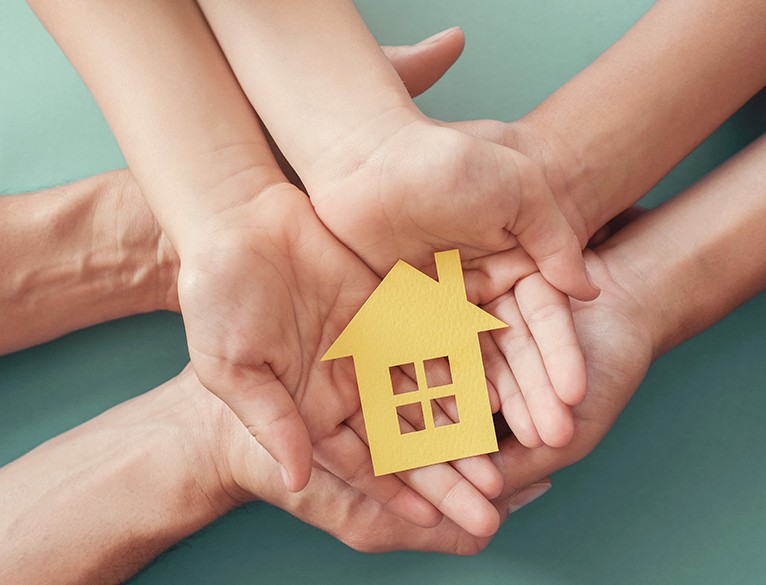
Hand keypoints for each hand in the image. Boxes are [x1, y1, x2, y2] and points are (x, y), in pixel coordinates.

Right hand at [187, 239, 651, 552]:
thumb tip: (296, 477)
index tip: (436, 520)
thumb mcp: (231, 368)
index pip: (360, 461)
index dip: (397, 491)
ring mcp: (374, 345)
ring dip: (464, 426)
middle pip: (406, 437)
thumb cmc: (216, 301)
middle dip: (446, 472)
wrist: (232, 228)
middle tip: (491, 505)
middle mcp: (349, 383)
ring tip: (503, 457)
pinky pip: (434, 338)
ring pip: (428, 394)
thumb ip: (270, 421)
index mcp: (310, 407)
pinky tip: (497, 387)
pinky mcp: (392, 306)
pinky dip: (463, 363)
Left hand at [288, 29, 592, 447]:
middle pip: (511, 352)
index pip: (544, 320)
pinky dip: (440, 391)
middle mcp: (479, 294)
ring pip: (471, 364)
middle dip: (534, 392)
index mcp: (513, 263)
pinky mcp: (399, 320)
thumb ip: (552, 237)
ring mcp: (438, 310)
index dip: (561, 356)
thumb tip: (589, 291)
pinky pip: (423, 361)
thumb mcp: (515, 188)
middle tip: (553, 436)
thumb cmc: (444, 162)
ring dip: (493, 402)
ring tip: (513, 443)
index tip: (577, 393)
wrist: (365, 157)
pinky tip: (456, 423)